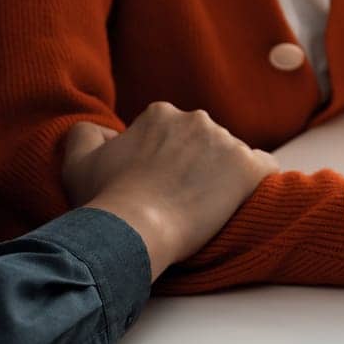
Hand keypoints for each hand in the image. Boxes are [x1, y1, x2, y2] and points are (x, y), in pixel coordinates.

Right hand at [62, 102, 278, 276]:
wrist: (137, 229)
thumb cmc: (106, 200)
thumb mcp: (77, 162)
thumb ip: (85, 134)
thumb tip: (103, 131)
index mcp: (161, 114)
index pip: (172, 133)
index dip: (165, 160)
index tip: (159, 184)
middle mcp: (197, 120)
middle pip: (204, 142)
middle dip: (197, 165)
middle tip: (182, 198)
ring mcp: (227, 143)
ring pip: (232, 157)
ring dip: (223, 177)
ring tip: (206, 208)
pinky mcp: (251, 168)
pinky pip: (266, 169)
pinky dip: (257, 183)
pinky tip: (242, 203)